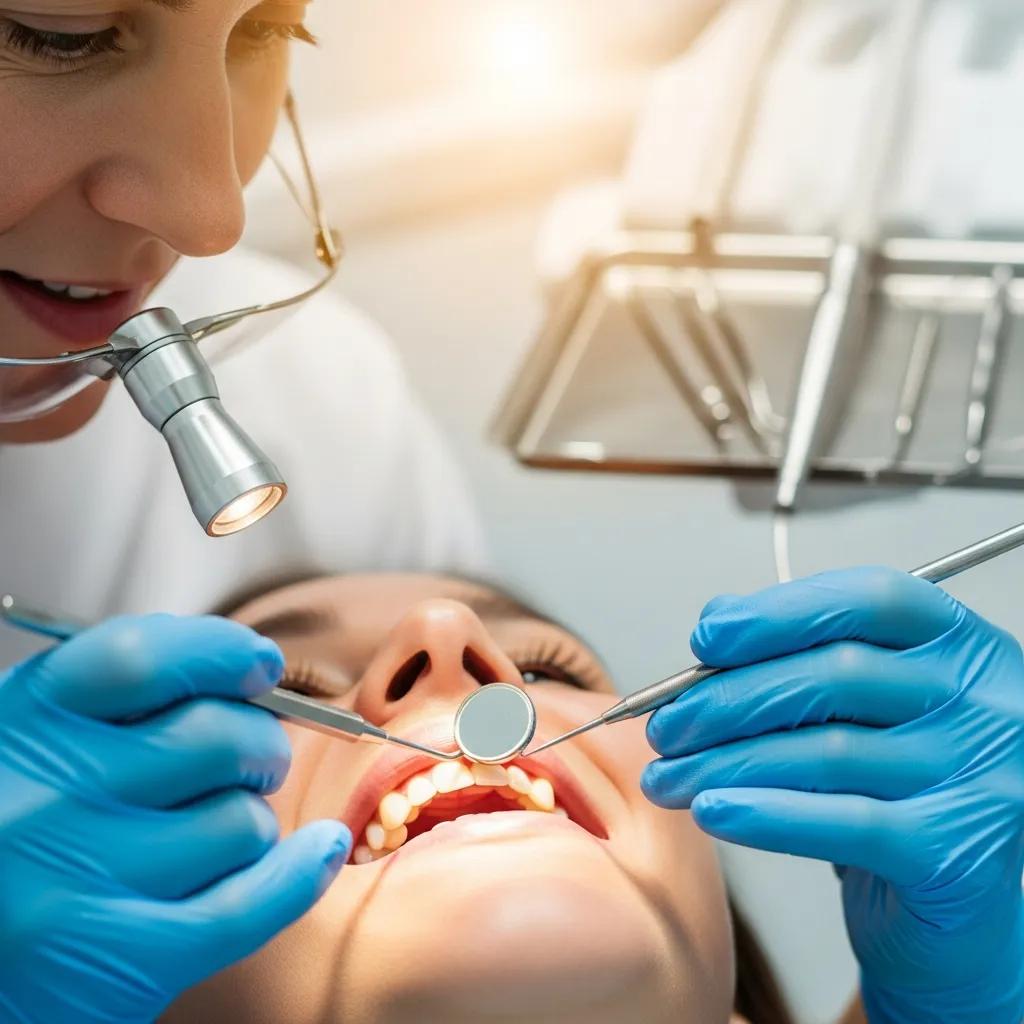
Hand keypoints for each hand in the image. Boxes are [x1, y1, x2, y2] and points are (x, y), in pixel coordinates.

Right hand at [0, 614, 350, 1023]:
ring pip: (241, 822)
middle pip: (219, 738)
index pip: (144, 657)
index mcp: (23, 722)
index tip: (260, 664)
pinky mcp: (115, 958)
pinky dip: (298, 873)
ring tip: (208, 835)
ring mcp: (77, 878)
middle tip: (249, 761)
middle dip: (259, 746)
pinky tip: (319, 849)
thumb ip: (120, 700)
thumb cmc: (14, 827)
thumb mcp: (35, 740)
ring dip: (248, 824)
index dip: (223, 653)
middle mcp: (43, 794)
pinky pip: (248, 904)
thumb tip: (250, 670)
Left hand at [641, 568, 1023, 1023]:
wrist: (954, 910)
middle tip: (666, 727)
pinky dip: (764, 815)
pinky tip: (712, 811)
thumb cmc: (896, 792)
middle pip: (836, 674)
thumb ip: (798, 656)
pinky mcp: (959, 850)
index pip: (866, 599)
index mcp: (958, 645)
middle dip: (729, 699)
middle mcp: (983, 701)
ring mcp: (982, 775)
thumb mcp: (860, 711)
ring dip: (725, 762)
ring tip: (668, 777)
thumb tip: (718, 622)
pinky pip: (843, 822)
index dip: (777, 612)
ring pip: (827, 751)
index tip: (705, 639)